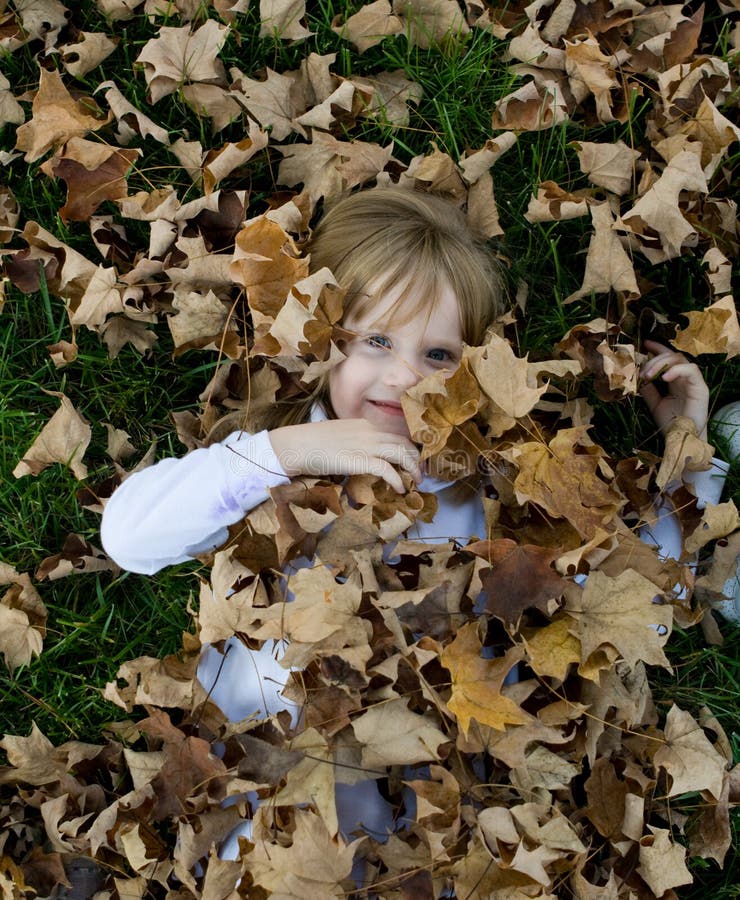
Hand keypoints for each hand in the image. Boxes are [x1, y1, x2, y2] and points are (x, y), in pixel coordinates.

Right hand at [269, 419, 421, 492]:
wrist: (297, 445)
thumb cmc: (313, 442)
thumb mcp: (340, 434)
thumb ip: (356, 439)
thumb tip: (365, 453)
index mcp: (366, 423)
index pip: (397, 432)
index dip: (410, 446)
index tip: (415, 459)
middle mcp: (370, 431)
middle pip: (404, 442)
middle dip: (417, 458)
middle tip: (421, 473)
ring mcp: (366, 445)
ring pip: (402, 453)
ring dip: (413, 469)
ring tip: (416, 482)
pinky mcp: (360, 460)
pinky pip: (388, 469)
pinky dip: (398, 480)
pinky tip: (399, 489)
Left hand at [639, 340, 709, 438]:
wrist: (682, 439)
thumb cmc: (671, 424)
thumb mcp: (654, 404)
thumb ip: (649, 390)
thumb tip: (640, 377)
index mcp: (675, 381)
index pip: (668, 358)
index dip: (657, 348)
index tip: (644, 344)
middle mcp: (685, 379)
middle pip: (672, 356)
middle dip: (654, 359)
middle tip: (642, 372)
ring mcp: (694, 382)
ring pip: (680, 359)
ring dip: (661, 364)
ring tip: (648, 375)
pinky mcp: (701, 388)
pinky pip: (691, 370)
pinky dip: (676, 370)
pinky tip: (663, 378)